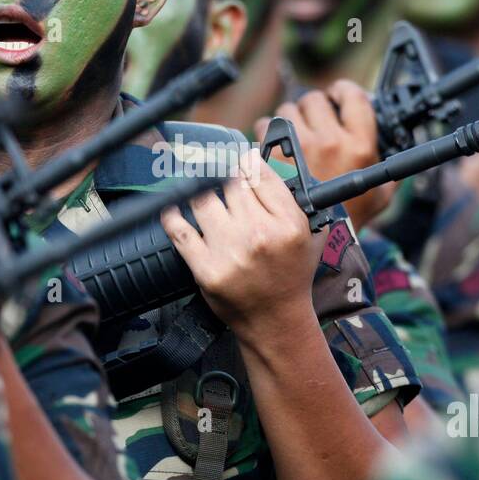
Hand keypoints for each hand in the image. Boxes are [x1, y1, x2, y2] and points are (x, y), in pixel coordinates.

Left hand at [161, 148, 324, 334]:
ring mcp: (229, 251)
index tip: (239, 157)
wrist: (276, 321)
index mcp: (287, 223)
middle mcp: (259, 234)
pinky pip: (180, 231)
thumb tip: (257, 161)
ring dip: (199, 190)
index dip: (246, 161)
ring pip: (204, 199)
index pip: (260, 175)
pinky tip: (171, 207)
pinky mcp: (205, 268)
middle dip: (223, 174)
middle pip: (231, 183)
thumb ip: (288, 199)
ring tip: (197, 187)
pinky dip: (172, 215)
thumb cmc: (290, 277)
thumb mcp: (307, 234)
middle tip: (216, 169)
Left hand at [255, 80, 393, 228]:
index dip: (342, 90)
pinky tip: (273, 150)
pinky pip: (263, 129)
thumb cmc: (347, 220)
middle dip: (311, 109)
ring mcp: (298, 149)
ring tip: (291, 141)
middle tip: (311, 124)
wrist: (314, 245)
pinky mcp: (271, 158)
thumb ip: (387, 169)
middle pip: (312, 100)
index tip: (336, 94)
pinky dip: (265, 137)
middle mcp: (329, 142)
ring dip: (286, 122)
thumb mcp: (381, 195)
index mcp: (359, 146)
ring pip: (285, 112)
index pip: (352, 96)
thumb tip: (396, 150)